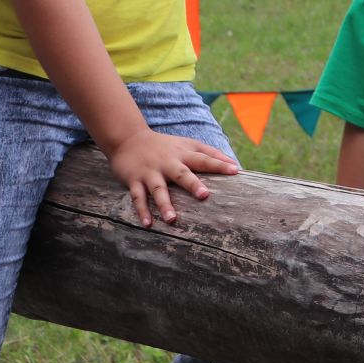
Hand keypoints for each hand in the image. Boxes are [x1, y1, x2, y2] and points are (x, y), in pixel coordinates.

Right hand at [103, 128, 239, 225]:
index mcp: (183, 154)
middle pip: (181, 174)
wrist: (128, 139)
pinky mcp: (134, 180)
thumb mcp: (188, 144)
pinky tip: (148, 224)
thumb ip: (211, 153)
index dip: (219, 164)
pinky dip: (142, 210)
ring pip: (158, 189)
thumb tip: (235, 164)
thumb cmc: (165, 146)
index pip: (204, 159)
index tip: (235, 171)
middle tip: (205, 195)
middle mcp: (168, 163)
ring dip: (165, 204)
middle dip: (192, 184)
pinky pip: (138, 197)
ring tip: (172, 219)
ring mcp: (150, 172)